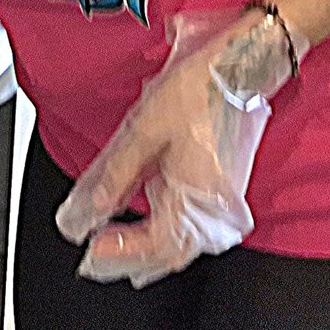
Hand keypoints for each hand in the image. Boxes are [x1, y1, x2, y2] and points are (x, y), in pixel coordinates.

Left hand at [54, 8, 304, 286]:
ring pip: (181, 245)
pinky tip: (146, 229)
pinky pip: (192, 229)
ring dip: (146, 252)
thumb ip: (117, 174)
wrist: (238, 69)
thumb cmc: (198, 92)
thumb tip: (93, 207)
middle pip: (168, 254)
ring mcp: (221, 203)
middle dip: (129, 260)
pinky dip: (164, 236)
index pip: (153, 245)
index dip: (120, 251)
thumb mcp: (145, 131)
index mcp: (196, 199)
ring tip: (113, 249)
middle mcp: (214, 211)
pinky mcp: (220, 192)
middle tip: (94, 259)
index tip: (90, 248)